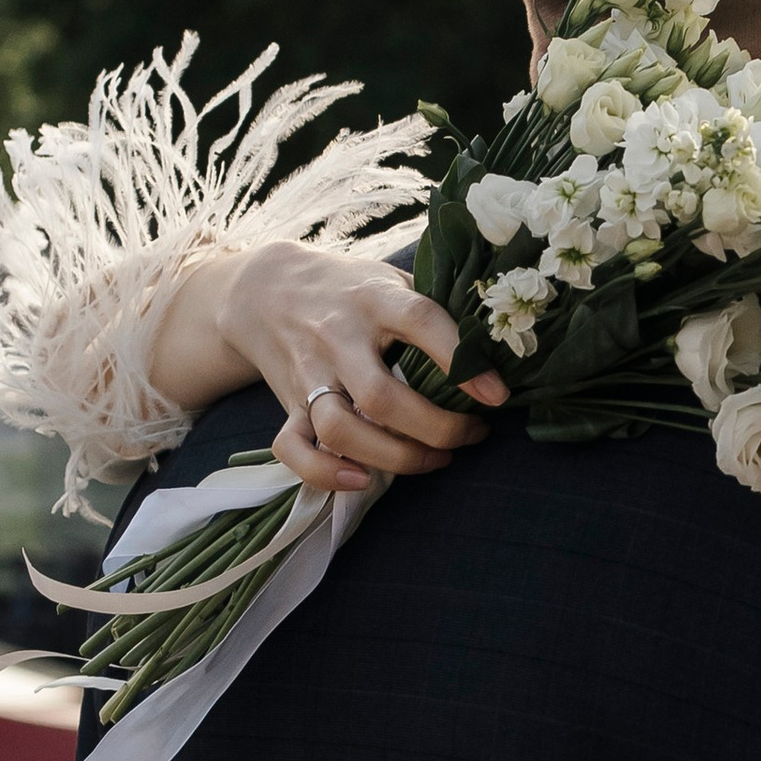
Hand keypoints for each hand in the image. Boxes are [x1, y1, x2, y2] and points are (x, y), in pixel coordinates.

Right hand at [207, 241, 509, 494]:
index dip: (460, 359)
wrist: (264, 290)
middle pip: (381, 397)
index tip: (497, 395)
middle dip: (436, 428)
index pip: (418, 321)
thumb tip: (497, 342)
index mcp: (372, 299)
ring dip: (395, 458)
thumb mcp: (389, 279)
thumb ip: (432, 306)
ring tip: (436, 459)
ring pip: (341, 429)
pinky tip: (362, 481)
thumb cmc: (349, 289)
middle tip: (472, 434)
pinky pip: (293, 449)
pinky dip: (324, 473)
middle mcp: (336, 338)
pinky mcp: (288, 405)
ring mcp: (309, 374)